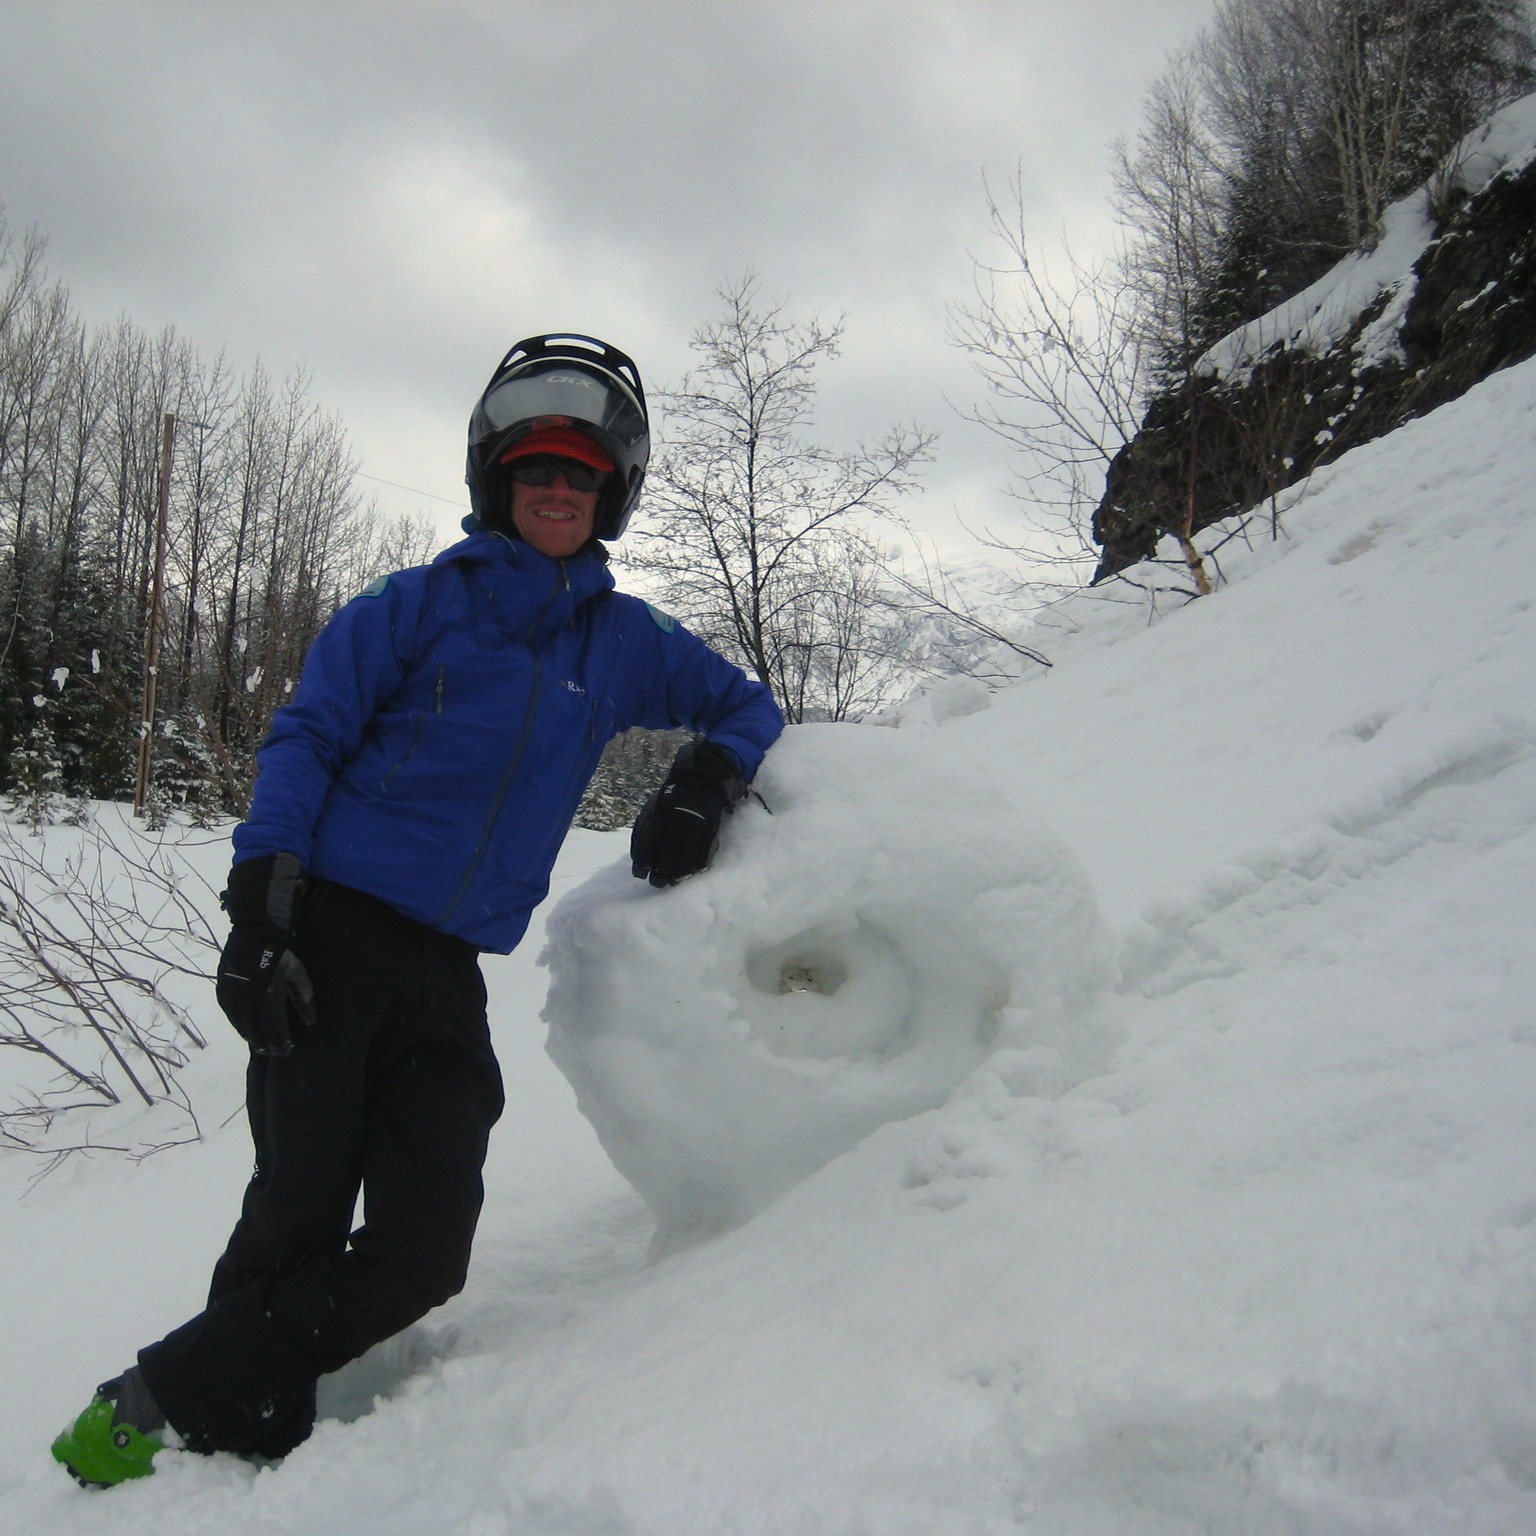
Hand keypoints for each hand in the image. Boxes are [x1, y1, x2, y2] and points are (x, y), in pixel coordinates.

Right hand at [214, 854, 316, 1056]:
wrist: (254, 930)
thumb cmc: (283, 953)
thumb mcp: (299, 973)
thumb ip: (305, 998)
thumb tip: (311, 1022)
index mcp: (269, 990)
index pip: (274, 1024)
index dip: (279, 1041)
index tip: (286, 1052)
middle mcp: (247, 994)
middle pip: (254, 1027)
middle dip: (264, 1042)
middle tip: (271, 1053)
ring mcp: (232, 990)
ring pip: (238, 1021)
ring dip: (249, 1035)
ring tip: (259, 1044)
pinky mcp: (221, 986)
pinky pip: (228, 1011)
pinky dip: (236, 1022)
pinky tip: (244, 1029)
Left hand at [630, 742, 745, 887]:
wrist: (701, 781)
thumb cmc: (670, 800)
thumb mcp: (652, 808)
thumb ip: (642, 831)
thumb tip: (637, 859)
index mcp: (658, 812)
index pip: (648, 843)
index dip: (643, 862)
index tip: (640, 874)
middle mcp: (676, 819)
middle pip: (666, 854)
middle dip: (660, 873)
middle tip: (656, 883)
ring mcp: (694, 824)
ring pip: (685, 857)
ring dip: (677, 874)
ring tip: (671, 882)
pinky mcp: (710, 828)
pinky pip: (703, 853)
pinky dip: (695, 866)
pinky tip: (689, 873)